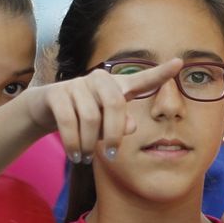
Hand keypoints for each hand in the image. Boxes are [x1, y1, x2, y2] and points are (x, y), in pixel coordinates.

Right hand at [26, 59, 181, 163]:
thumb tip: (132, 126)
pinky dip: (72, 142)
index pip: (142, 79)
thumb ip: (120, 127)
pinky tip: (74, 155)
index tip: (179, 63)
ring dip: (89, 143)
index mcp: (116, 87)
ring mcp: (76, 84)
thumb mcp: (105, 127)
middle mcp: (98, 80)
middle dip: (113, 134)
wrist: (45, 111)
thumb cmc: (84, 119)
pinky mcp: (56, 93)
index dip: (160, 73)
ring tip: (85, 158)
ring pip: (90, 117)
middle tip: (111, 155)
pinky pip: (67, 121)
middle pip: (115, 104)